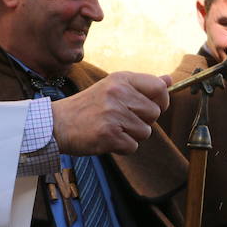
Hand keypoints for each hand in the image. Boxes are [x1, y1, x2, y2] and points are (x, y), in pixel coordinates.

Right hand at [52, 72, 168, 155]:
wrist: (57, 124)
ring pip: (144, 132)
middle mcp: (118, 93)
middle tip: (121, 120)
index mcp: (121, 79)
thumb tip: (169, 79)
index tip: (151, 108)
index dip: (161, 101)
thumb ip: (142, 85)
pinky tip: (106, 139)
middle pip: (154, 114)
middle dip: (142, 122)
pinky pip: (132, 146)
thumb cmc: (87, 107)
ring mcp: (113, 114)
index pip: (159, 88)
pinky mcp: (109, 134)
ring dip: (131, 136)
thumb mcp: (112, 88)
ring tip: (111, 129)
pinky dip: (121, 147)